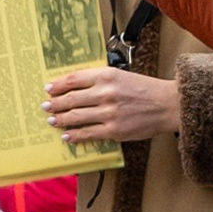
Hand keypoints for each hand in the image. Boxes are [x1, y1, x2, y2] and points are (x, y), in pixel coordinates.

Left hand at [46, 62, 182, 147]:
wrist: (166, 104)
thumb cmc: (144, 89)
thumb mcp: (121, 76)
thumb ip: (100, 80)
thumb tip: (75, 87)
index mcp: (106, 76)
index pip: (74, 79)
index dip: (58, 85)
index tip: (48, 89)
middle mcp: (105, 93)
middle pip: (71, 99)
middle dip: (55, 104)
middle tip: (45, 107)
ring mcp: (109, 112)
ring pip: (76, 117)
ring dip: (61, 119)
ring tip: (52, 120)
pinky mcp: (114, 130)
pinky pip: (88, 133)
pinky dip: (75, 135)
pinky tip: (67, 135)